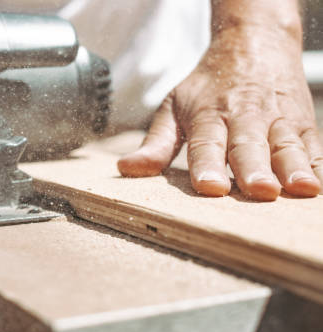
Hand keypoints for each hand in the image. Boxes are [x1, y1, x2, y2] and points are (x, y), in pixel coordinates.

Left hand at [117, 8, 322, 200]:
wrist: (254, 43)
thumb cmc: (207, 86)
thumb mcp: (174, 107)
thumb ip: (155, 143)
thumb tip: (126, 169)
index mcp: (208, 116)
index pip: (206, 143)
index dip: (207, 165)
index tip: (209, 186)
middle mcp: (244, 117)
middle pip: (248, 146)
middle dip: (254, 169)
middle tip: (259, 190)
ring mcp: (277, 119)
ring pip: (286, 145)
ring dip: (294, 167)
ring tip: (300, 189)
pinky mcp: (303, 122)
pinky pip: (314, 144)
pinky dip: (318, 162)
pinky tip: (319, 183)